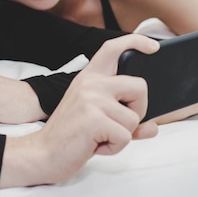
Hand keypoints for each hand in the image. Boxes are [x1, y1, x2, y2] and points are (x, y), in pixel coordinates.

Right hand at [0, 34, 159, 187]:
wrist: (43, 154)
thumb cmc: (71, 136)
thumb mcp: (97, 119)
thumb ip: (124, 119)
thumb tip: (154, 127)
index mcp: (89, 78)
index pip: (113, 48)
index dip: (135, 42)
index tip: (153, 47)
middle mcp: (90, 83)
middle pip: (139, 87)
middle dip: (139, 110)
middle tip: (119, 124)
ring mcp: (91, 99)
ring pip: (134, 118)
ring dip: (122, 135)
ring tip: (99, 137)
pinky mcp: (93, 119)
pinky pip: (125, 136)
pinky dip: (115, 147)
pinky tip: (95, 145)